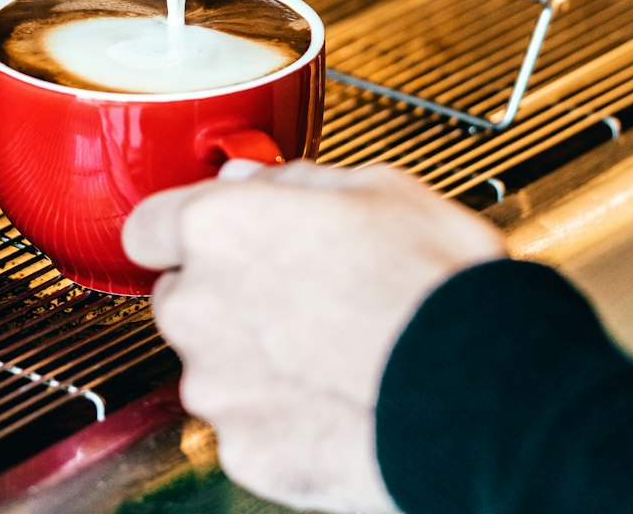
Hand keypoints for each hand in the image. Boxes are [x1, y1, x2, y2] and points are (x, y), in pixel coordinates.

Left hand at [122, 159, 505, 513]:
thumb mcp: (379, 189)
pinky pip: (245, 419)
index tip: (217, 235)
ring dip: (252, 351)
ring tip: (330, 345)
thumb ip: (293, 181)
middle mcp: (200, 307)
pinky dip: (277, 408)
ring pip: (213, 359)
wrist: (483, 391)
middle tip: (296, 287)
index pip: (149, 226)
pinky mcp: (246, 451)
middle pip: (182, 294)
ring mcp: (218, 387)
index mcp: (221, 229)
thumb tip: (252, 180)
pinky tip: (336, 391)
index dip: (187, 229)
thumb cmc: (434, 283)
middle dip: (225, 290)